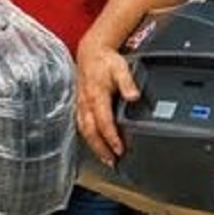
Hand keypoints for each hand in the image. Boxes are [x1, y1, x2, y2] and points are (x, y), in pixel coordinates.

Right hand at [75, 42, 139, 165]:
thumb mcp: (121, 67)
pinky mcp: (79, 106)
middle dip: (101, 149)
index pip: (104, 122)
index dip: (112, 138)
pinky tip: (95, 144)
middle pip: (92, 132)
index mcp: (97, 96)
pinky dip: (89, 139)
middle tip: (112, 162)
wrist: (90, 52)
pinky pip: (82, 126)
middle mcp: (86, 104)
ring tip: (105, 158)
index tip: (120, 149)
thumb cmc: (105, 61)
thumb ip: (127, 83)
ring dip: (95, 147)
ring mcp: (81, 106)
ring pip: (85, 132)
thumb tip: (134, 96)